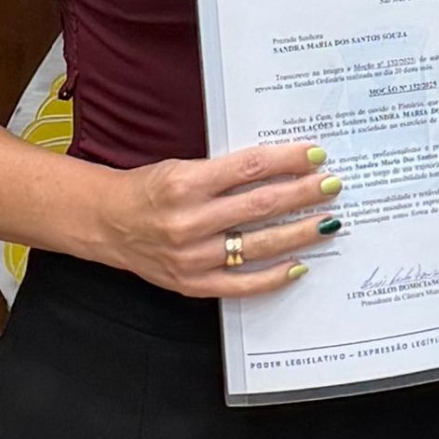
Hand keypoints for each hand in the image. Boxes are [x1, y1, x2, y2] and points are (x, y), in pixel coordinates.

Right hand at [90, 142, 342, 300]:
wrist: (106, 223)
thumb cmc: (147, 190)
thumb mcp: (182, 168)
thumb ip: (226, 172)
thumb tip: (280, 168)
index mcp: (186, 183)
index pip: (250, 168)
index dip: (287, 160)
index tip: (315, 154)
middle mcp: (189, 221)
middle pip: (261, 205)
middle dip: (303, 194)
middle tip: (332, 185)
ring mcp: (192, 256)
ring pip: (258, 244)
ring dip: (298, 233)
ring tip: (326, 222)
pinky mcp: (192, 283)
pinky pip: (242, 284)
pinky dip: (273, 276)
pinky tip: (298, 264)